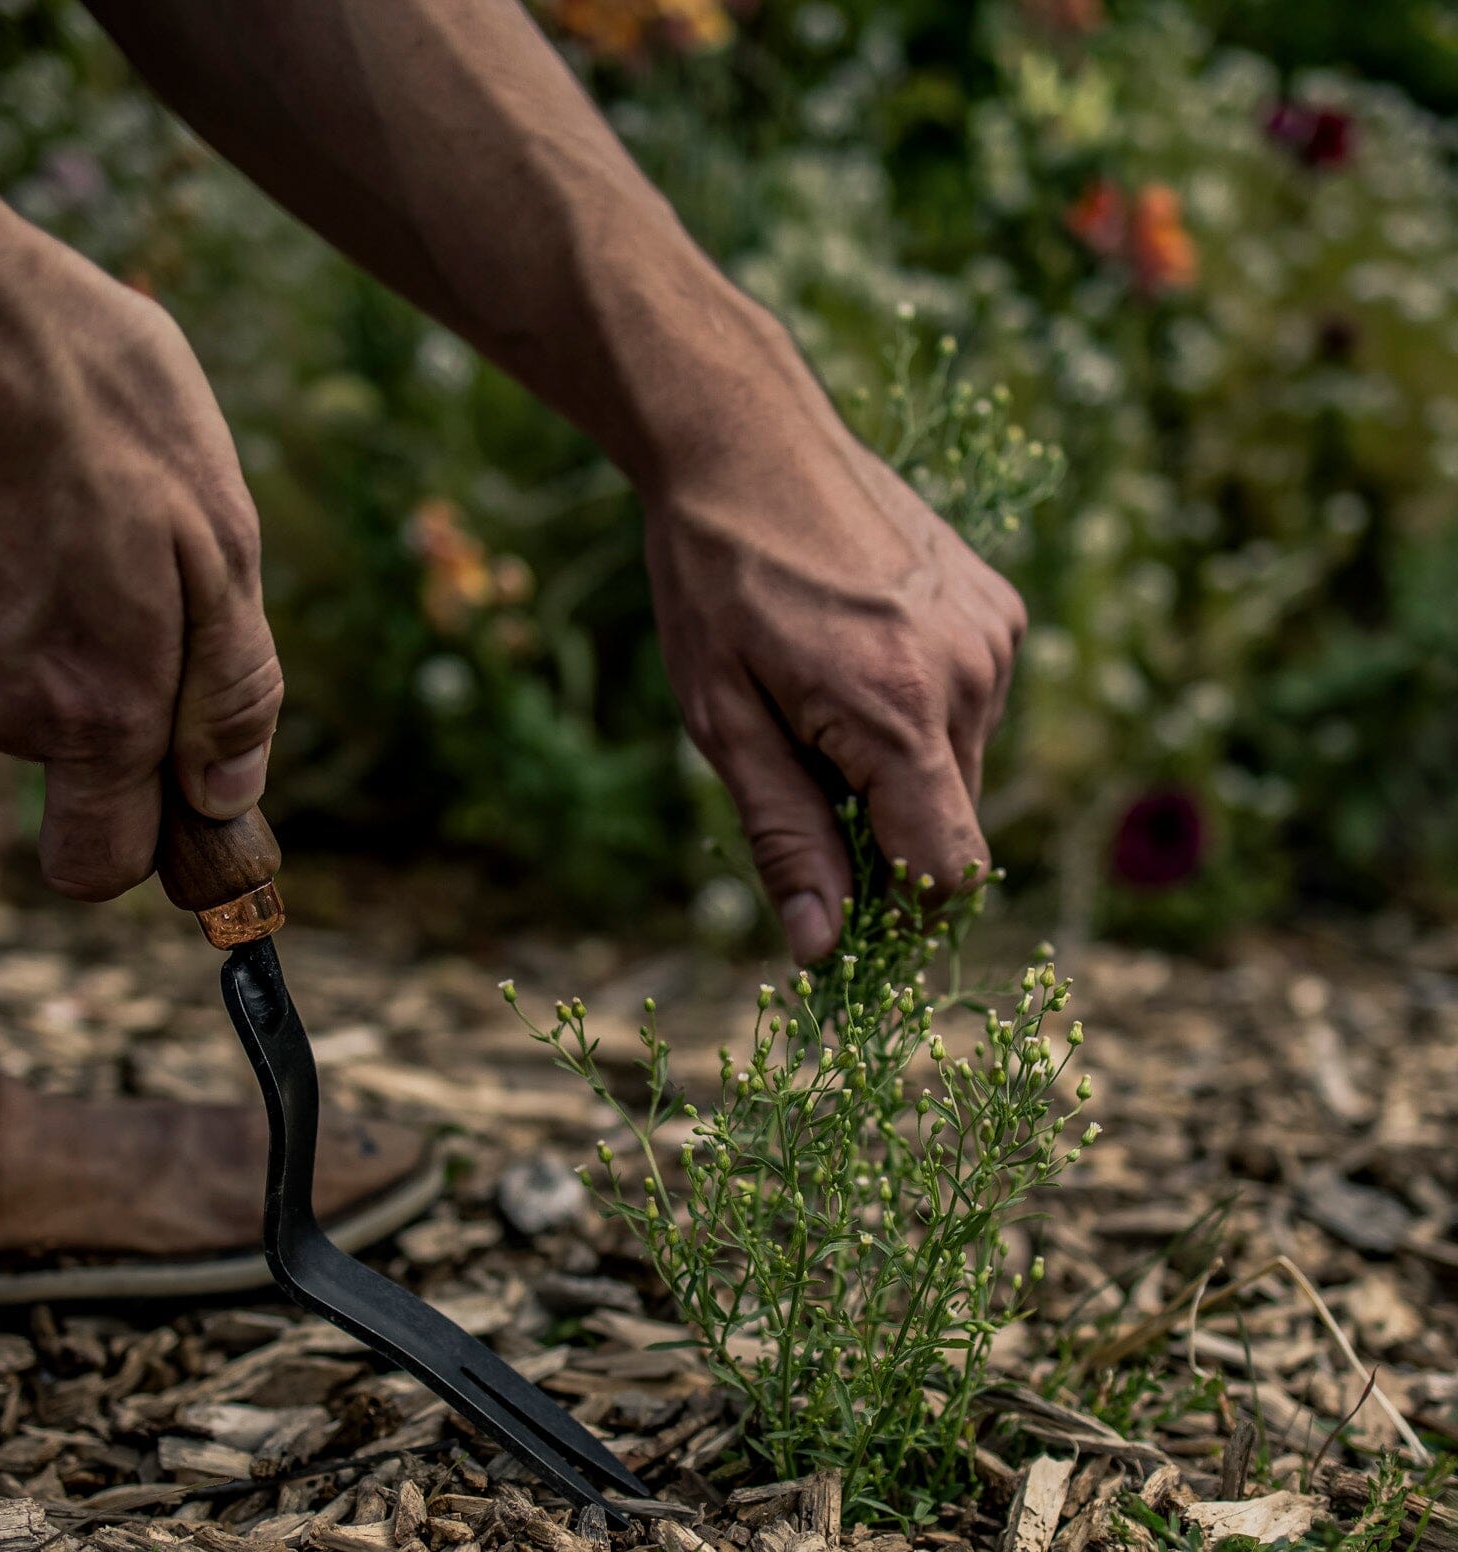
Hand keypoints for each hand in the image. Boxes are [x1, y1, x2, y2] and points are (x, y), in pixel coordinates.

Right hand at [0, 202, 280, 898]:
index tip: (182, 782)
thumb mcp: (219, 530)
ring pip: (17, 685)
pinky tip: (5, 486)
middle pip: (73, 760)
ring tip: (71, 501)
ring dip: (58, 620)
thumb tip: (226, 795)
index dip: (150, 838)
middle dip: (119, 694)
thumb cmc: (88, 396)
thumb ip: (230, 687)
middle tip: (143, 569)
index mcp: (95, 713)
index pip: (103, 867)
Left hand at [643, 324, 1025, 963]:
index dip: (901, 913)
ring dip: (898, 771)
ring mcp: (995, 634)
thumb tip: (823, 948)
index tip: (845, 912)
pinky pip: (971, 705)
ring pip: (962, 767)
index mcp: (900, 714)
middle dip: (885, 833)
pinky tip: (854, 660)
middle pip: (952, 825)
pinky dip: (918, 715)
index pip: (948, 871)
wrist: (746, 440)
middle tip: (798, 775)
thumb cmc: (716, 583)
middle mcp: (972, 675)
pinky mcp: (998, 606)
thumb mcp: (723, 724)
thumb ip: (785, 838)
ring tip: (817, 699)